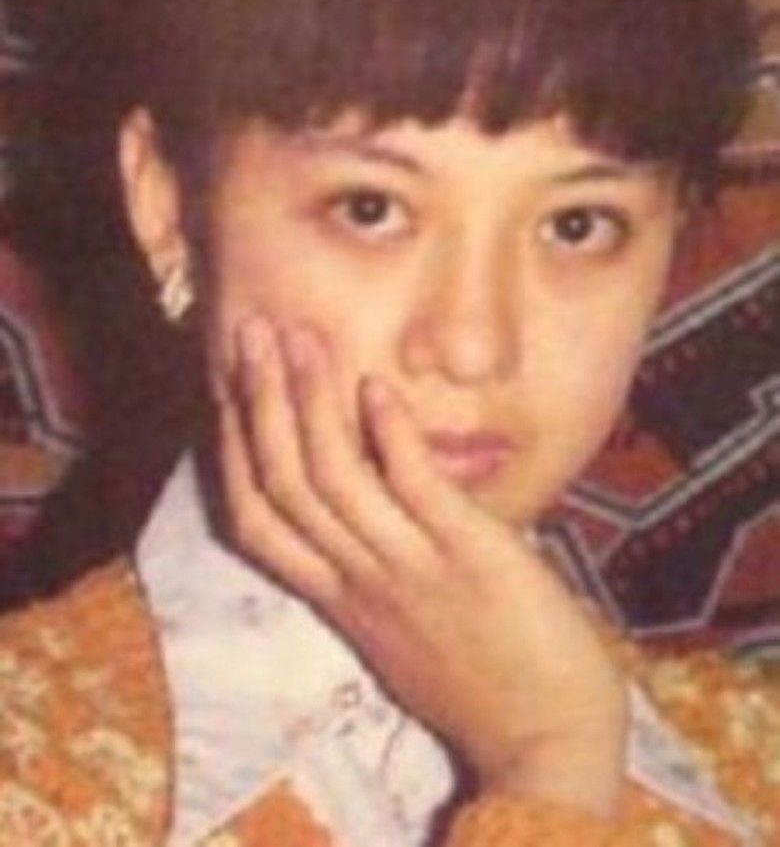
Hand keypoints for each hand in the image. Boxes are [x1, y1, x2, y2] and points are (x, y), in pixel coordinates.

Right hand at [215, 315, 626, 816]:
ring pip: (333, 479)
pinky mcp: (469, 557)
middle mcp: (359, 581)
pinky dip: (390, 435)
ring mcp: (410, 569)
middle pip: (283, 484)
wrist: (547, 738)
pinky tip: (376, 387)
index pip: (255, 519)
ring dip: (310, 402)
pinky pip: (415, 489)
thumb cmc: (480, 677)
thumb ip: (374, 563)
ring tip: (299, 339)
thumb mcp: (401, 623)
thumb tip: (371, 486)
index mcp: (338, 597)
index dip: (232, 448)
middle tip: (249, 332)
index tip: (227, 385)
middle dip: (258, 402)